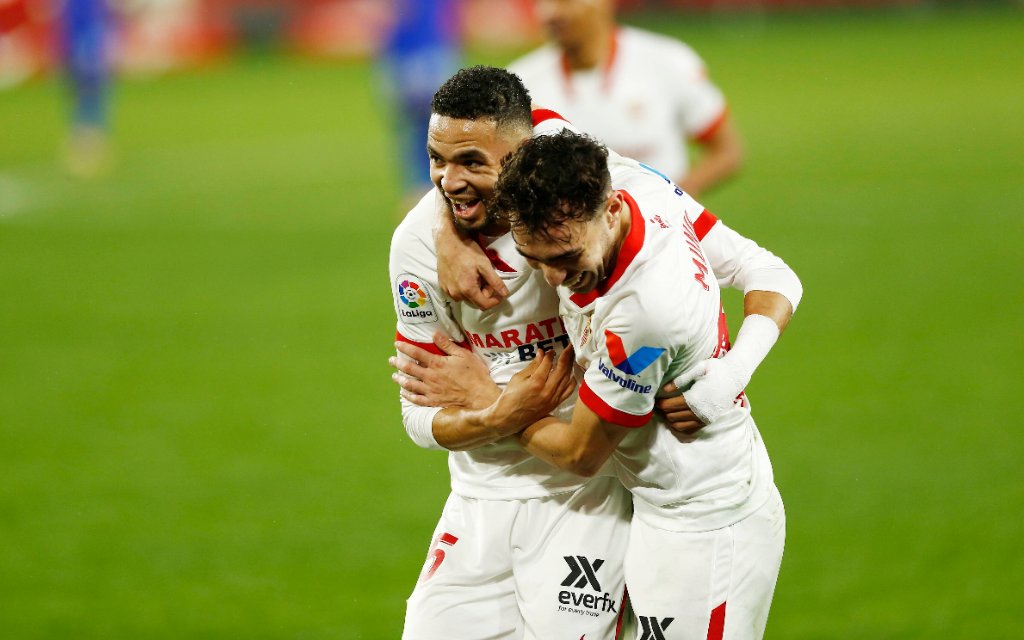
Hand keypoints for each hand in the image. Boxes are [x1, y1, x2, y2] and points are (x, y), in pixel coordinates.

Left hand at [390, 332, 498, 408]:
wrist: (479, 397)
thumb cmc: (474, 374)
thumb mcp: (463, 355)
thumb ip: (447, 345)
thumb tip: (434, 334)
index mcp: (437, 364)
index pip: (416, 353)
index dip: (405, 347)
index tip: (397, 344)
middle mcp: (430, 377)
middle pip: (409, 369)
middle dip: (398, 363)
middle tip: (391, 360)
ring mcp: (430, 391)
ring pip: (410, 384)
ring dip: (400, 379)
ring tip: (394, 376)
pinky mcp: (433, 402)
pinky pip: (417, 399)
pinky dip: (408, 395)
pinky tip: (404, 393)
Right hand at [434, 192, 508, 309]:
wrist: (447, 241)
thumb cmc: (467, 251)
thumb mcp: (484, 265)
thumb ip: (495, 281)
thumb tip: (505, 294)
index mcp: (467, 290)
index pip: (484, 305)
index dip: (495, 300)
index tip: (499, 292)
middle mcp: (456, 294)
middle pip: (476, 302)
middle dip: (484, 293)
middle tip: (486, 278)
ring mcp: (448, 291)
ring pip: (466, 298)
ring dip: (474, 290)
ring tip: (475, 275)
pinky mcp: (442, 286)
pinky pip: (457, 293)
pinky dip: (464, 287)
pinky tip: (465, 274)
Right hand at [484, 346, 575, 435]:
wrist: (508, 419)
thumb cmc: (510, 397)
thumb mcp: (517, 378)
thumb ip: (532, 366)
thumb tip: (541, 353)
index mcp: (536, 382)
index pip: (548, 363)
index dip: (549, 354)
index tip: (549, 350)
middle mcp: (547, 390)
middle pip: (562, 369)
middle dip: (566, 355)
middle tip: (569, 347)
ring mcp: (553, 398)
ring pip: (567, 379)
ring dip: (570, 366)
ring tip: (572, 357)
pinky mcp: (555, 404)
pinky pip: (568, 391)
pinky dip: (571, 381)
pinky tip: (571, 374)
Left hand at [660, 357, 744, 429]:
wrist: (735, 377)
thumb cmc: (716, 369)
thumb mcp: (699, 368)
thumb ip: (681, 379)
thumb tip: (665, 389)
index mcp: (696, 397)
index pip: (671, 406)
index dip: (660, 403)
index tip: (655, 398)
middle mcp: (700, 411)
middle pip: (672, 416)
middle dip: (663, 410)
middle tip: (659, 403)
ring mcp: (705, 418)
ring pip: (679, 424)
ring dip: (670, 418)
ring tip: (666, 409)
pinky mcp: (708, 421)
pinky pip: (689, 428)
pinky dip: (680, 424)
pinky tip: (676, 415)